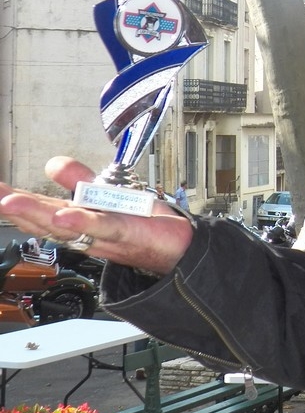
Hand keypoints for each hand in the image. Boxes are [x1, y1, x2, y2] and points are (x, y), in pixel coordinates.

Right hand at [0, 157, 194, 275]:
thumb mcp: (106, 195)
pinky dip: (84, 222)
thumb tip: (51, 164)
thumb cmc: (142, 224)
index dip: (14, 201)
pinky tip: (65, 216)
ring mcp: (105, 234)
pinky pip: (104, 227)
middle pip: (46, 219)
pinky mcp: (129, 233)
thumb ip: (79, 179)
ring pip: (68, 225)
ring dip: (39, 215)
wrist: (179, 247)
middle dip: (17, 208)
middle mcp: (86, 230)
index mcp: (78, 218)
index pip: (41, 209)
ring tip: (12, 204)